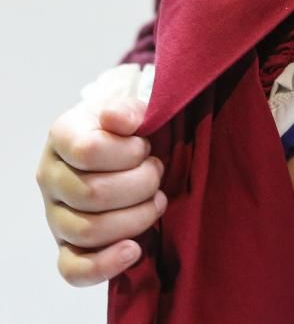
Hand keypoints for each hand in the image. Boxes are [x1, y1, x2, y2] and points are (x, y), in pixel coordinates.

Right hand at [36, 97, 164, 285]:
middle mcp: (51, 178)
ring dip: (136, 217)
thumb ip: (127, 109)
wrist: (126, 149)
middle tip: (157, 172)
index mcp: (62, 139)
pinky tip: (134, 250)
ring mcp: (56, 215)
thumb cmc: (127, 131)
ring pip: (88, 230)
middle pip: (93, 194)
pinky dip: (104, 265)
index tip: (145, 147)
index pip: (89, 151)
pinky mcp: (68, 245)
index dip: (129, 152)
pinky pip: (73, 269)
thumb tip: (119, 121)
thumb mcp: (129, 110)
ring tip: (156, 200)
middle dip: (141, 184)